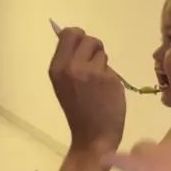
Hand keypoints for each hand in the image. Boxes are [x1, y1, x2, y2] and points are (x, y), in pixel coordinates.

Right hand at [49, 27, 125, 152]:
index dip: (79, 38)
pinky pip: (112, 69)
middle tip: (94, 65)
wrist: (92, 137)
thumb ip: (70, 62)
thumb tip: (78, 39)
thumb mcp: (65, 83)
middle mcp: (73, 67)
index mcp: (57, 68)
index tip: (83, 51)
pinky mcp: (109, 80)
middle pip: (88, 38)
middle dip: (93, 48)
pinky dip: (111, 78)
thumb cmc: (79, 111)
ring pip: (102, 53)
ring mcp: (92, 73)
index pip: (68, 34)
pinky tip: (107, 93)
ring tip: (99, 84)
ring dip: (102, 64)